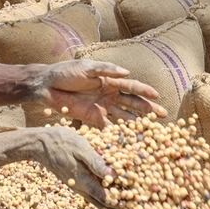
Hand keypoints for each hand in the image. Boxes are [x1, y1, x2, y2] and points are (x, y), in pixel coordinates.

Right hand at [21, 126, 111, 208]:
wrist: (39, 144)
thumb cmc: (61, 142)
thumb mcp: (81, 149)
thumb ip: (96, 163)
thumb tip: (113, 176)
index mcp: (84, 181)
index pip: (105, 198)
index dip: (119, 203)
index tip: (132, 206)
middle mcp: (80, 187)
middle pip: (101, 202)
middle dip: (116, 206)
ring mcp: (76, 185)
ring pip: (95, 199)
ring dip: (108, 204)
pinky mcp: (73, 181)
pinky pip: (89, 193)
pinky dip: (99, 197)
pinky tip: (104, 198)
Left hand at [37, 60, 167, 125]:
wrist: (46, 85)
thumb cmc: (66, 72)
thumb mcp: (85, 67)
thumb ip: (105, 70)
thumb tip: (126, 72)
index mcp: (110, 81)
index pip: (131, 86)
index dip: (145, 91)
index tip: (157, 96)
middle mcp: (109, 95)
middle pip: (133, 103)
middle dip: (148, 109)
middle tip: (163, 116)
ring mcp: (103, 107)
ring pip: (124, 116)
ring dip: (137, 123)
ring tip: (150, 130)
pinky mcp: (93, 119)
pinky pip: (108, 127)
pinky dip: (118, 134)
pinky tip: (128, 141)